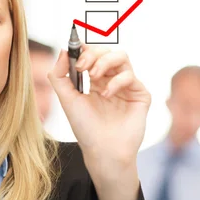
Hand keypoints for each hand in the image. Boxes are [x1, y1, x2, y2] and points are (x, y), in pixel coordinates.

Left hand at [48, 44, 150, 169]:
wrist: (103, 150)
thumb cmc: (85, 128)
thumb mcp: (66, 99)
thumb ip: (60, 75)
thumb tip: (64, 50)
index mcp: (94, 81)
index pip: (92, 54)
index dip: (84, 49)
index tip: (74, 51)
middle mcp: (111, 80)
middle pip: (106, 51)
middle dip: (93, 55)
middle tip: (82, 67)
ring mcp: (127, 87)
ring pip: (121, 57)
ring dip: (104, 62)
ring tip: (93, 77)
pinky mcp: (140, 94)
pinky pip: (130, 76)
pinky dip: (116, 82)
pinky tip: (106, 95)